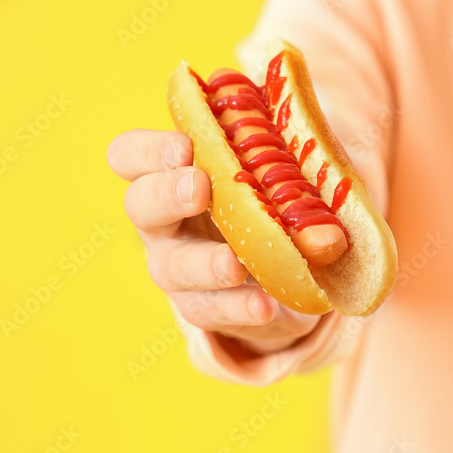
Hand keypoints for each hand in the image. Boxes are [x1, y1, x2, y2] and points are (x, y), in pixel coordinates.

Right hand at [107, 129, 320, 355]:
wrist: (279, 266)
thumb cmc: (264, 196)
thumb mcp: (270, 169)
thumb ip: (281, 152)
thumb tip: (321, 143)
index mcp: (168, 173)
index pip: (130, 155)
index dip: (149, 149)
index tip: (185, 146)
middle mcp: (160, 220)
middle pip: (141, 204)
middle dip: (168, 194)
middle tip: (199, 187)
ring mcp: (176, 267)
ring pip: (174, 266)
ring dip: (205, 264)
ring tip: (235, 265)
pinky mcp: (201, 306)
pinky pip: (212, 309)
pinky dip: (239, 307)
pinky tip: (264, 305)